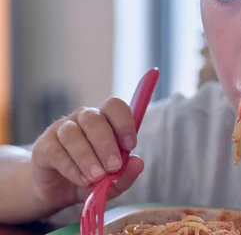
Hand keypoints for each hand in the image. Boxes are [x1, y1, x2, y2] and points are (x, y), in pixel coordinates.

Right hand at [29, 98, 144, 209]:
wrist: (58, 192)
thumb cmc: (90, 177)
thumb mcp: (111, 181)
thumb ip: (126, 173)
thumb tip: (138, 163)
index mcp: (105, 120)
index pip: (114, 106)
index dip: (124, 122)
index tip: (130, 146)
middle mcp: (83, 118)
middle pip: (94, 119)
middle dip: (106, 144)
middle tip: (113, 167)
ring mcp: (61, 129)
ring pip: (73, 134)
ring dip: (87, 157)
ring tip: (96, 178)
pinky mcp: (44, 145)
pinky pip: (56, 151)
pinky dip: (71, 168)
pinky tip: (81, 180)